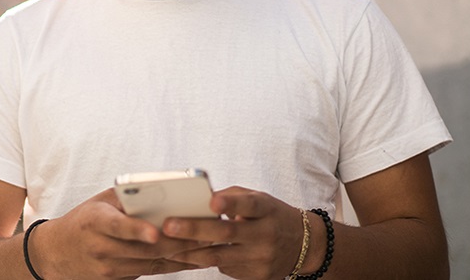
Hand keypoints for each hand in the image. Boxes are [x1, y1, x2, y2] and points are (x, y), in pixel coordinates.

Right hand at [29, 188, 207, 278]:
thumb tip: (162, 189)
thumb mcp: (98, 202)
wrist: (56, 254)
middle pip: (144, 249)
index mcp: (94, 221)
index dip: (136, 230)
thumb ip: (126, 198)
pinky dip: (173, 266)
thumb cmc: (84, 220)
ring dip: (182, 257)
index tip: (156, 232)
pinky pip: (151, 273)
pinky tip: (193, 260)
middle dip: (177, 243)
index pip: (116, 226)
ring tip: (209, 247)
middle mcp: (100, 247)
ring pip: (152, 264)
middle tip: (205, 234)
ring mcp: (108, 268)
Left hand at [160, 186, 305, 279]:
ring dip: (190, 252)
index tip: (212, 200)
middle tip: (168, 226)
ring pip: (220, 257)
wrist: (304, 245)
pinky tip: (187, 255)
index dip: (231, 203)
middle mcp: (266, 235)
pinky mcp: (257, 276)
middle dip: (195, 229)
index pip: (249, 205)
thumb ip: (233, 197)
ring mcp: (261, 259)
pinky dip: (204, 261)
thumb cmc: (272, 215)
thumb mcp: (259, 199)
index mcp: (266, 210)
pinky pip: (224, 269)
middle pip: (227, 233)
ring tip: (165, 246)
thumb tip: (200, 198)